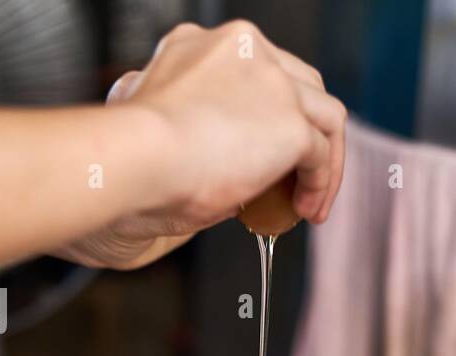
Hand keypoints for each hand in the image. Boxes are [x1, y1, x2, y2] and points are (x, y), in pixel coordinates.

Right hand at [57, 20, 345, 269]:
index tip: (262, 154)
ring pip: (325, 115)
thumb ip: (198, 128)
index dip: (269, 115)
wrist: (130, 161)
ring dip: (325, 161)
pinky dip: (321, 184)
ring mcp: (272, 82)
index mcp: (203, 45)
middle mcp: (244, 49)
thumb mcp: (164, 127)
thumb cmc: (130, 158)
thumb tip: (223, 161)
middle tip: (298, 179)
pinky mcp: (290, 122)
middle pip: (302, 85)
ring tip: (309, 202)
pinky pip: (322, 153)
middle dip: (308, 133)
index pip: (258, 71)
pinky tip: (304, 209)